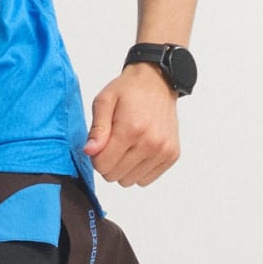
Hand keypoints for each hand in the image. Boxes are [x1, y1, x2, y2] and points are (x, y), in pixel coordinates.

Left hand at [82, 65, 180, 186]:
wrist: (158, 82)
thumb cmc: (129, 90)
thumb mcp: (104, 101)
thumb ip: (97, 129)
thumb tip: (90, 151)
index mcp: (131, 129)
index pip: (103, 165)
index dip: (96, 157)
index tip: (101, 144)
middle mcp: (150, 142)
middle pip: (115, 176)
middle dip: (109, 163)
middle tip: (114, 144)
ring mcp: (163, 151)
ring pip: (130, 181)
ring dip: (124, 168)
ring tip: (127, 146)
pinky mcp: (171, 155)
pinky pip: (146, 179)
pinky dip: (139, 169)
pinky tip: (139, 151)